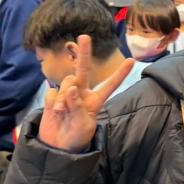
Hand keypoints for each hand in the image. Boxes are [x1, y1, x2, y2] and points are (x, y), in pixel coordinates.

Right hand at [37, 35, 134, 152]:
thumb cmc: (76, 138)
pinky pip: (52, 91)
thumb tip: (71, 88)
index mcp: (96, 101)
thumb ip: (78, 107)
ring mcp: (67, 94)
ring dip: (63, 96)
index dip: (120, 73)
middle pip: (84, 69)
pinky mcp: (52, 97)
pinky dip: (52, 100)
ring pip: (67, 82)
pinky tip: (54, 111)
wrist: (57, 147)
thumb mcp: (82, 126)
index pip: (110, 85)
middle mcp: (82, 94)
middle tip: (84, 37)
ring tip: (61, 112)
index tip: (131, 60)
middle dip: (84, 53)